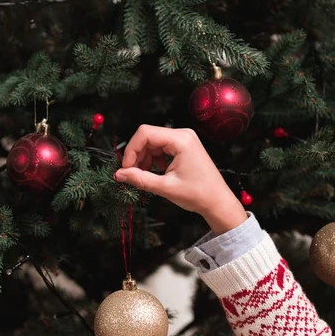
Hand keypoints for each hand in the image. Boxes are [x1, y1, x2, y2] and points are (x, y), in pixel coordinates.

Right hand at [115, 125, 246, 234]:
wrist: (217, 202)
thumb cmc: (198, 194)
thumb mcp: (165, 188)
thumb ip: (140, 179)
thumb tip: (119, 174)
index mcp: (181, 140)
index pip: (145, 133)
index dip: (131, 150)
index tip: (126, 168)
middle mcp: (183, 135)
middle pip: (148, 136)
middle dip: (136, 155)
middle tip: (131, 174)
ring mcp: (184, 139)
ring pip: (153, 142)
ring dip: (144, 158)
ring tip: (143, 175)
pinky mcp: (184, 146)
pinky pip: (161, 147)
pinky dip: (153, 159)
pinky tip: (154, 172)